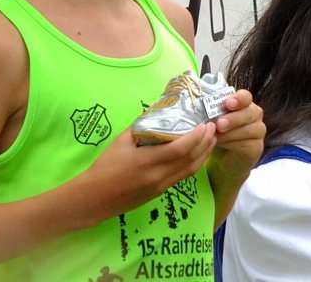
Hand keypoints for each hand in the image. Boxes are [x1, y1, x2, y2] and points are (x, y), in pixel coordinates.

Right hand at [84, 122, 216, 218]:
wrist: (96, 197)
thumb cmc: (105, 167)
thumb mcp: (121, 141)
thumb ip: (141, 127)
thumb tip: (157, 112)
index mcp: (148, 161)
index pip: (181, 148)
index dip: (197, 136)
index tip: (205, 124)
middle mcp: (159, 175)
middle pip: (192, 159)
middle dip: (206, 143)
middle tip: (214, 127)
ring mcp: (162, 186)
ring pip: (191, 170)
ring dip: (204, 154)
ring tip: (211, 140)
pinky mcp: (161, 192)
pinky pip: (183, 176)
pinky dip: (194, 164)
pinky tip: (197, 154)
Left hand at [211, 89, 265, 181]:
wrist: (224, 158)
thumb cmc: (219, 133)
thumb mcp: (214, 120)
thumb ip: (212, 113)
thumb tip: (200, 110)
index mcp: (244, 103)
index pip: (246, 96)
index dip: (239, 98)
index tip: (228, 103)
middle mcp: (254, 115)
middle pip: (250, 112)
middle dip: (233, 118)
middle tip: (219, 124)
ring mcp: (258, 131)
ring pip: (249, 129)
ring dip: (231, 132)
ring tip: (216, 135)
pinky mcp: (257, 147)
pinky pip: (247, 143)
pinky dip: (232, 143)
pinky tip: (221, 143)